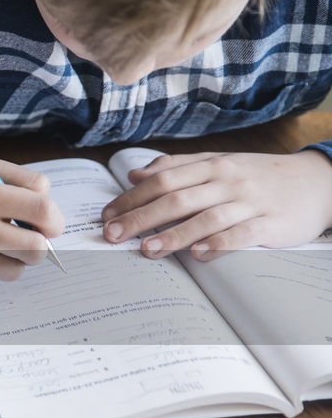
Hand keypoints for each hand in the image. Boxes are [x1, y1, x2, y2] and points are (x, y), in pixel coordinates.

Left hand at [101, 151, 331, 260]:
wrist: (317, 182)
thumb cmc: (258, 176)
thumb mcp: (218, 162)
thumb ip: (176, 167)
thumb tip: (133, 175)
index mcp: (211, 165)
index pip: (162, 180)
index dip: (131, 198)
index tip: (106, 216)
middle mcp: (227, 181)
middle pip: (176, 198)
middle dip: (140, 217)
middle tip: (113, 235)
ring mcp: (249, 202)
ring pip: (206, 217)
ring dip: (174, 234)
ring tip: (148, 249)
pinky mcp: (271, 223)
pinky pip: (242, 234)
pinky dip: (219, 243)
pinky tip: (198, 255)